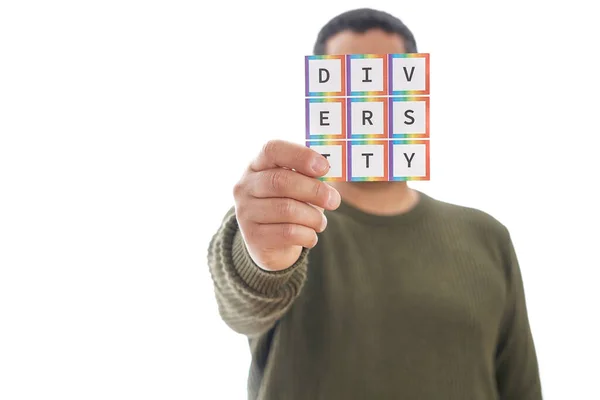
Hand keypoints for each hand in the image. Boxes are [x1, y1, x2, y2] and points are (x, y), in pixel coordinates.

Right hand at [233, 140, 340, 270]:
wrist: (272, 245)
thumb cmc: (291, 207)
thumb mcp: (298, 187)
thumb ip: (310, 176)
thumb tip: (327, 172)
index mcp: (257, 165)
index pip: (272, 150)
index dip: (300, 155)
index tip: (324, 167)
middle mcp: (245, 186)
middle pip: (281, 181)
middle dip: (314, 190)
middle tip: (334, 200)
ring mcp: (245, 212)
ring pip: (287, 210)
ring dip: (313, 217)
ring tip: (320, 222)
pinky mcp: (253, 236)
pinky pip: (288, 233)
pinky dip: (308, 234)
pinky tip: (311, 235)